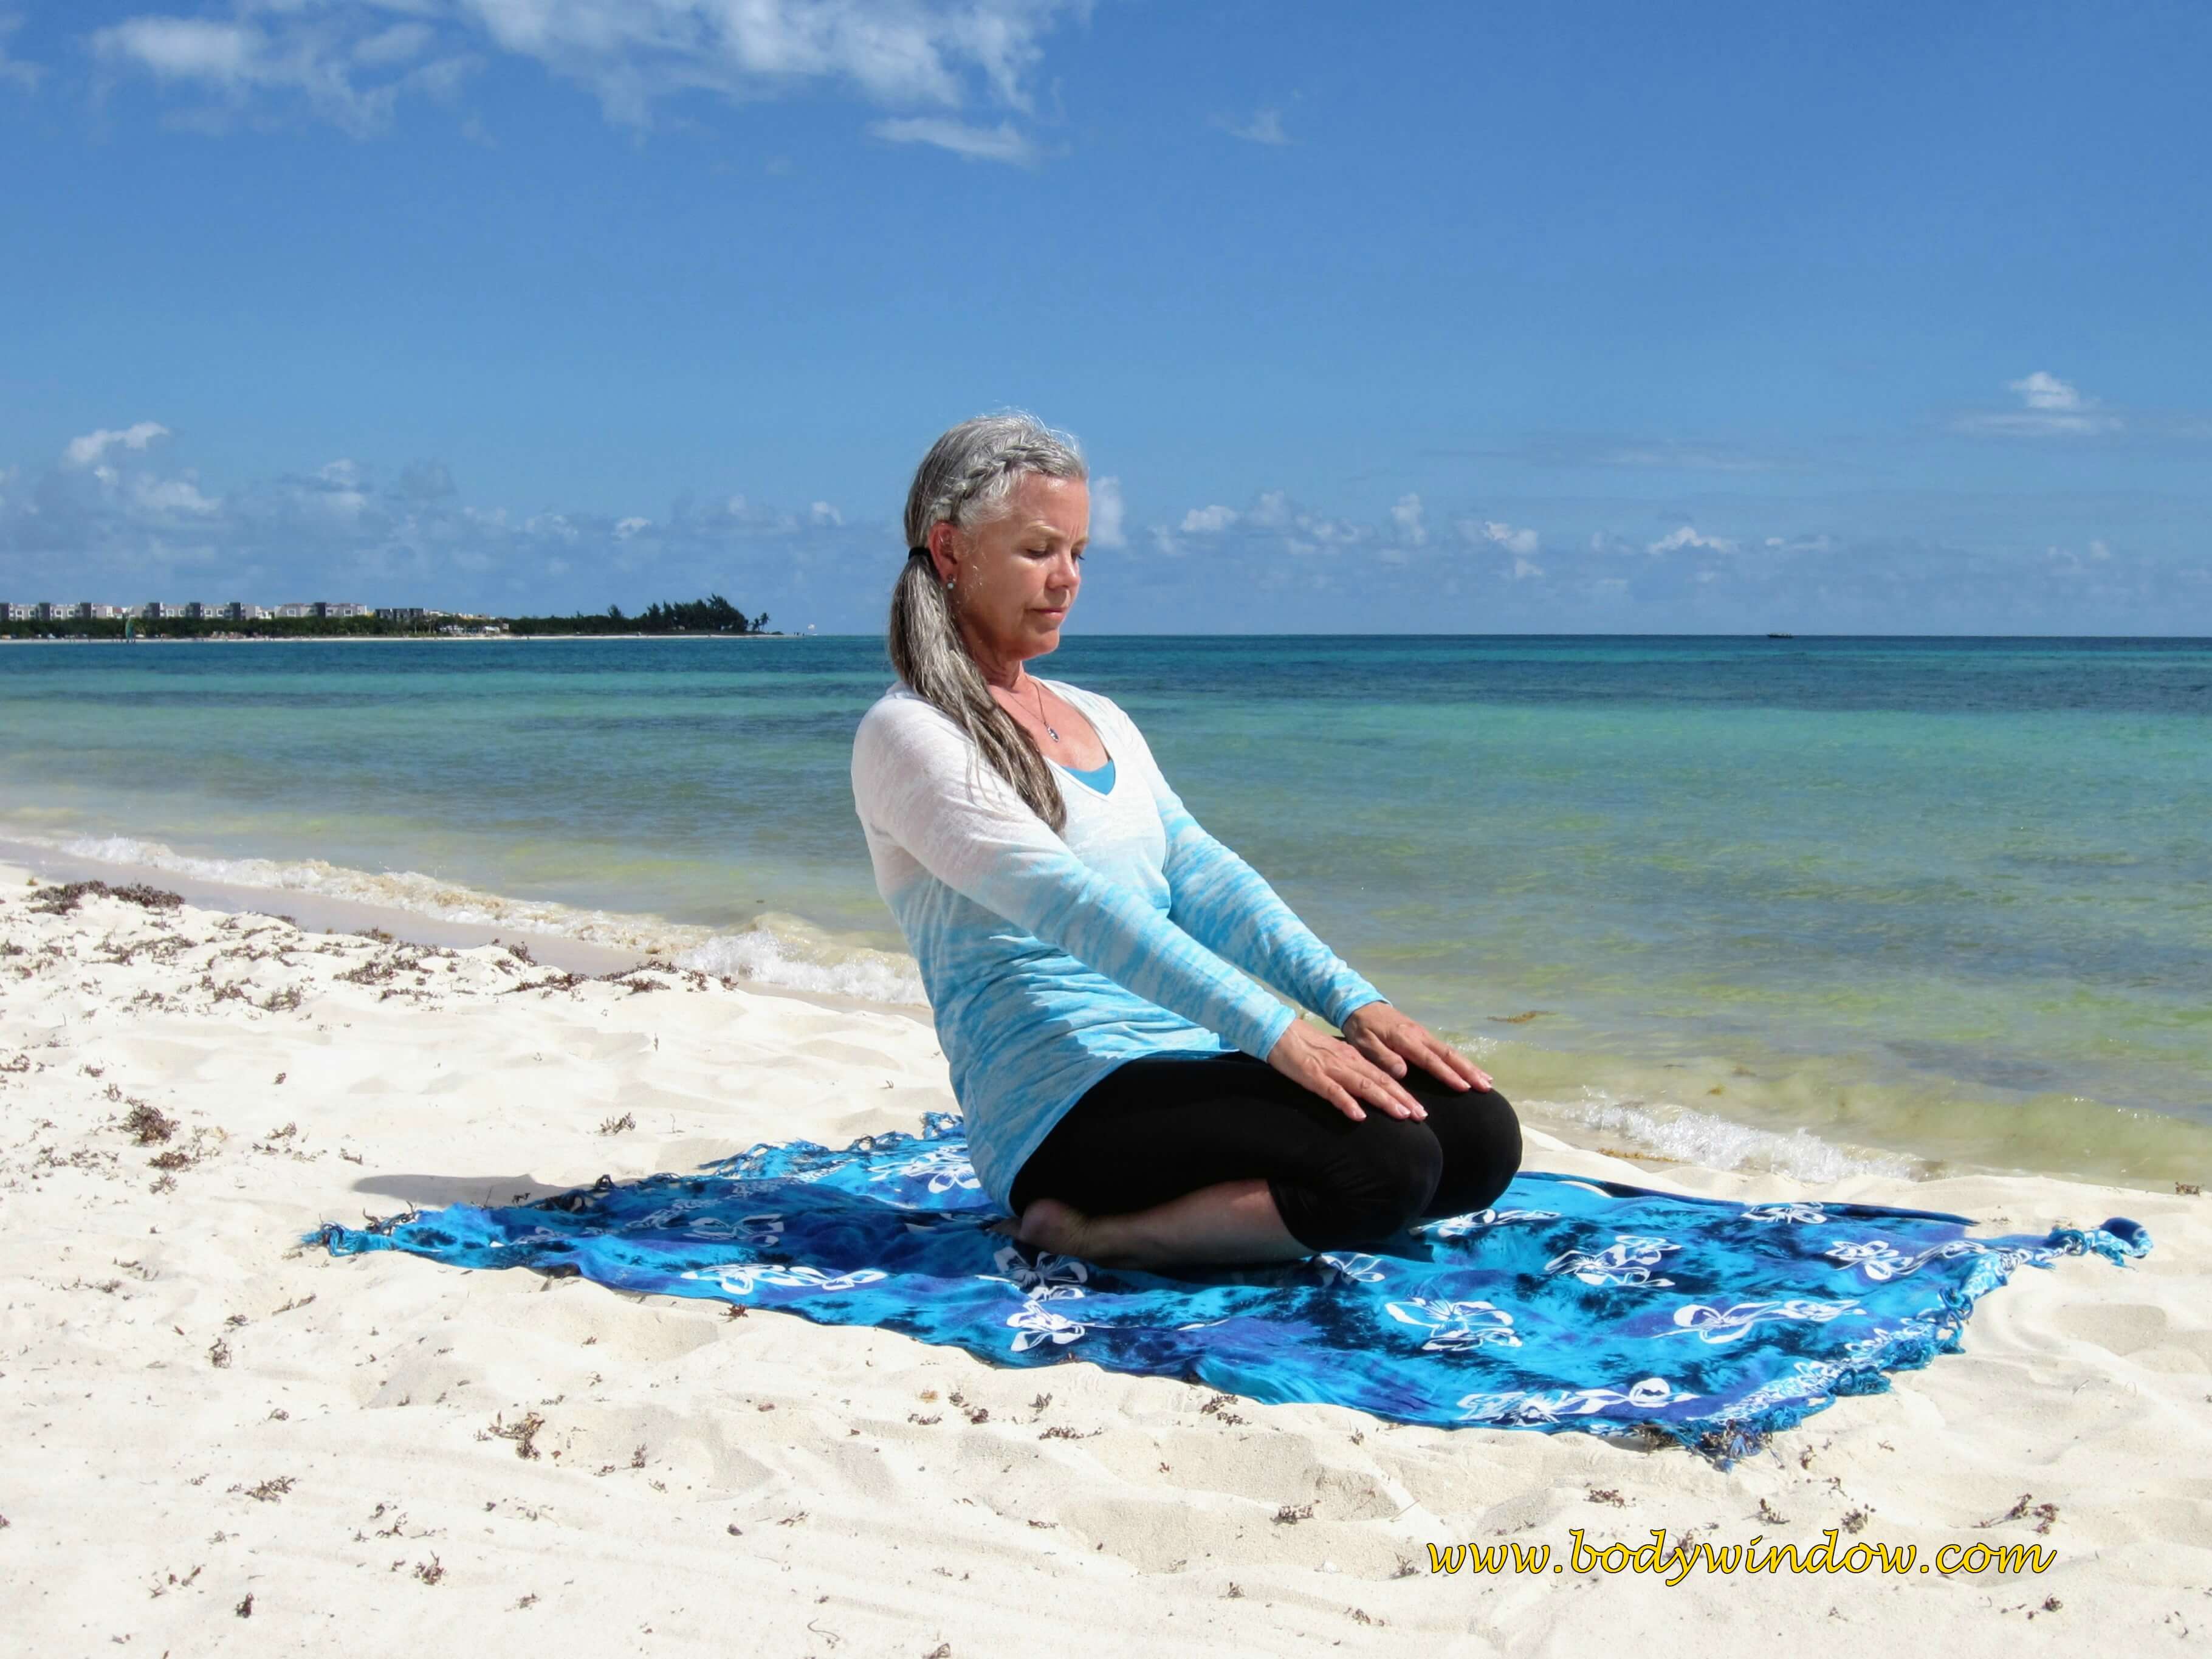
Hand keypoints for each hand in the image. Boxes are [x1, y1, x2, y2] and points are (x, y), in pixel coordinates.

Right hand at [1266, 1018, 1427, 1123]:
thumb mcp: (1334, 1057)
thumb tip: (1369, 1089)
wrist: (1279, 1031)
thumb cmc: (1306, 1046)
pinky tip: (1359, 1116)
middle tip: (1421, 1116)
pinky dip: (1347, 1103)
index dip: (1404, 1094)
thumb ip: (1351, 1071)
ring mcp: (1332, 1069)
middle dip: (1402, 1099)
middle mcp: (1348, 1062)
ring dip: (1384, 1100)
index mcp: (1354, 1058)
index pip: (1384, 1077)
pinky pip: (1333, 1092)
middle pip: (1380, 1082)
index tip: (1420, 1110)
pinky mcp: (1314, 1076)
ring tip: (1402, 1115)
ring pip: (1363, 1086)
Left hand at [1340, 1003, 1492, 1093]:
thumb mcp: (1364, 1043)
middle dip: (1468, 1071)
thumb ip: (1382, 1056)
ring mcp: (1423, 1034)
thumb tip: (1403, 1072)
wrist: (1361, 1003)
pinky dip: (1459, 1061)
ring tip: (1486, 1080)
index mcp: (1405, 1039)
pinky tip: (1468, 1070)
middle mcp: (1419, 1035)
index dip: (1447, 1074)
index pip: (1430, 1060)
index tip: (1464, 1087)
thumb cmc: (1361, 1027)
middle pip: (1448, 1055)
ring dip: (1468, 1066)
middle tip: (1486, 1086)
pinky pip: (1444, 1049)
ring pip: (1450, 1051)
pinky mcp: (1422, 1034)